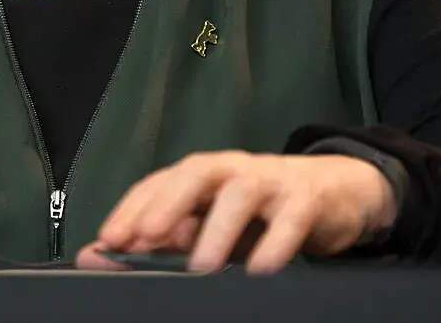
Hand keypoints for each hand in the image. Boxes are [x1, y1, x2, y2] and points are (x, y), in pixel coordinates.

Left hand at [76, 150, 396, 274]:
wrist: (336, 192)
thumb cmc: (261, 211)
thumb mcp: (212, 223)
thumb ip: (165, 238)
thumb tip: (104, 253)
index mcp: (204, 175)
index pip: (160, 182)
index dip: (132, 208)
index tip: (108, 239)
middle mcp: (233, 170)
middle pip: (196, 173)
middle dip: (167, 203)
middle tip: (145, 238)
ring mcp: (271, 181)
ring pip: (241, 193)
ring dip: (218, 229)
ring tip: (201, 266)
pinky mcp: (308, 200)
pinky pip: (291, 218)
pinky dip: (275, 242)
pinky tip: (261, 269)